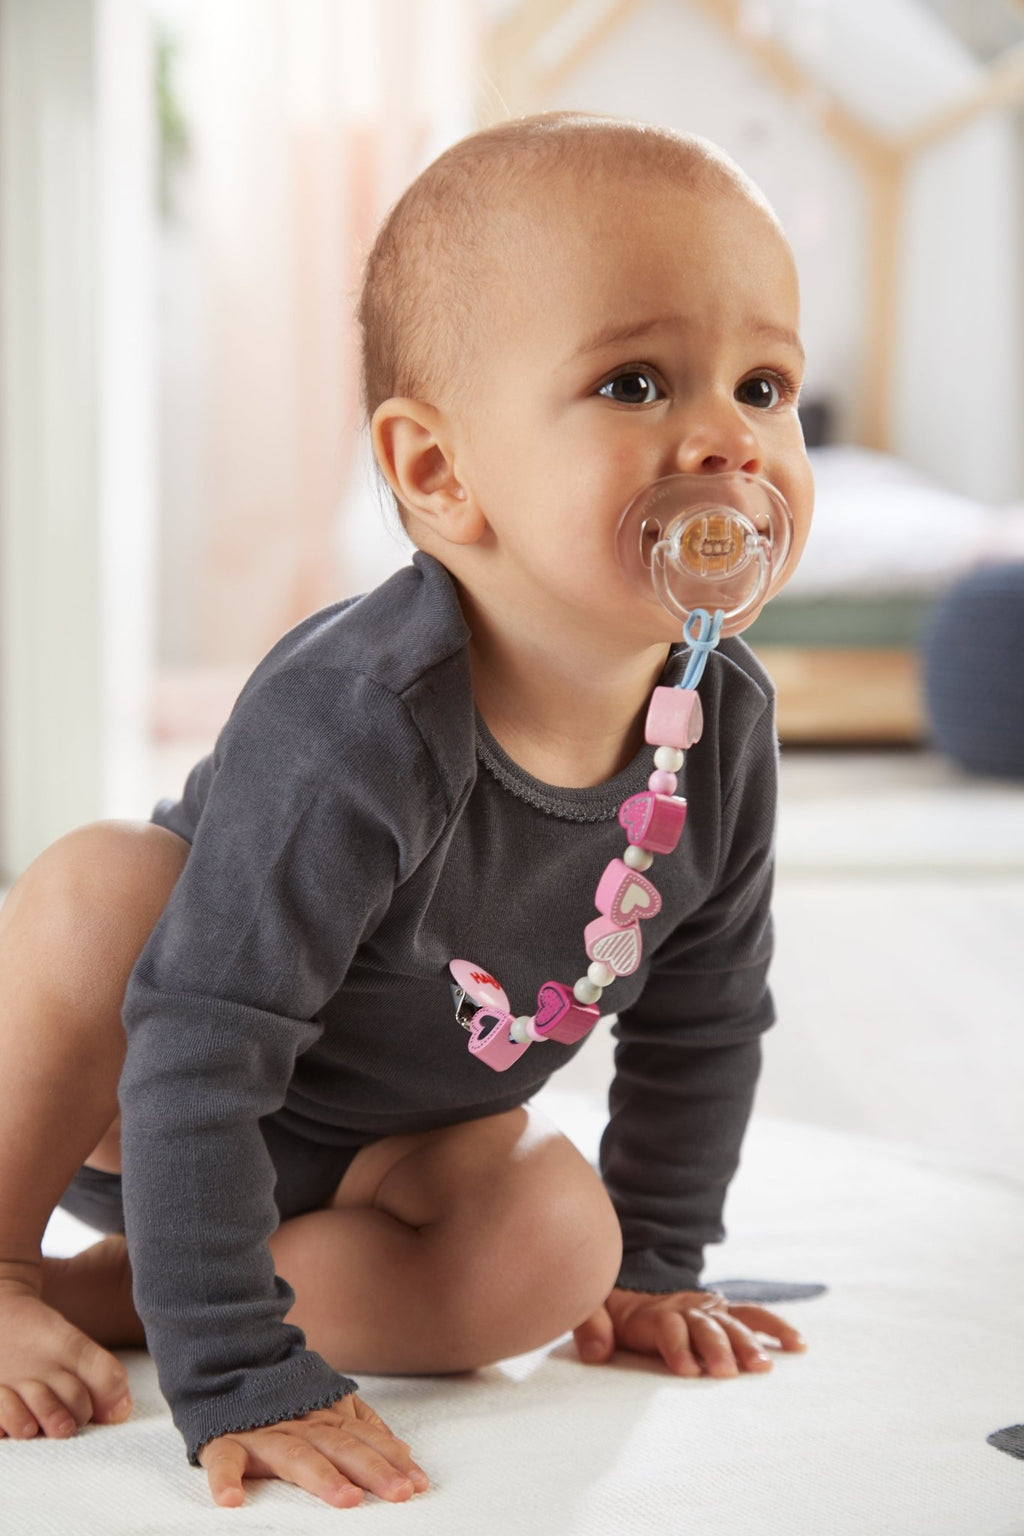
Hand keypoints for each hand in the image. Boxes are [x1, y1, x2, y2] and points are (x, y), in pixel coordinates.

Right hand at [198, 1393, 428, 1507]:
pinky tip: (231, 1500)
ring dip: (322, 1477)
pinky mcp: (225, 1443)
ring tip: (346, 1499)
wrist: (228, 1368)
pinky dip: (225, 1479)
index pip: (366, 1440)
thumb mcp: (329, 1407)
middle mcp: (301, 1424)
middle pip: (341, 1447)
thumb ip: (364, 1428)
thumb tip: (404, 1452)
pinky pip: (224, 1461)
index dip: (393, 1461)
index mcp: (326, 1418)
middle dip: (372, 1469)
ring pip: (296, 1454)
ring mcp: (264, 1433)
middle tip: (398, 1493)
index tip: (417, 1485)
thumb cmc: (284, 1401)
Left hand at [573, 1286, 805, 1377]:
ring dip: (748, 1343)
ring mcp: (706, 1308)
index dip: (677, 1347)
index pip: (668, 1327)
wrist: (629, 1283)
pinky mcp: (723, 1312)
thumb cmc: (610, 1307)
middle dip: (716, 1349)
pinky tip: (798, 1345)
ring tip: (763, 1367)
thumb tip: (596, 1352)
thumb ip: (590, 1326)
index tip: (686, 1370)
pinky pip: (752, 1315)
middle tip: (725, 1373)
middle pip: (704, 1326)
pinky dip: (775, 1328)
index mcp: (651, 1312)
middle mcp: (684, 1308)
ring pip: (731, 1324)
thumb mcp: (591, 1308)